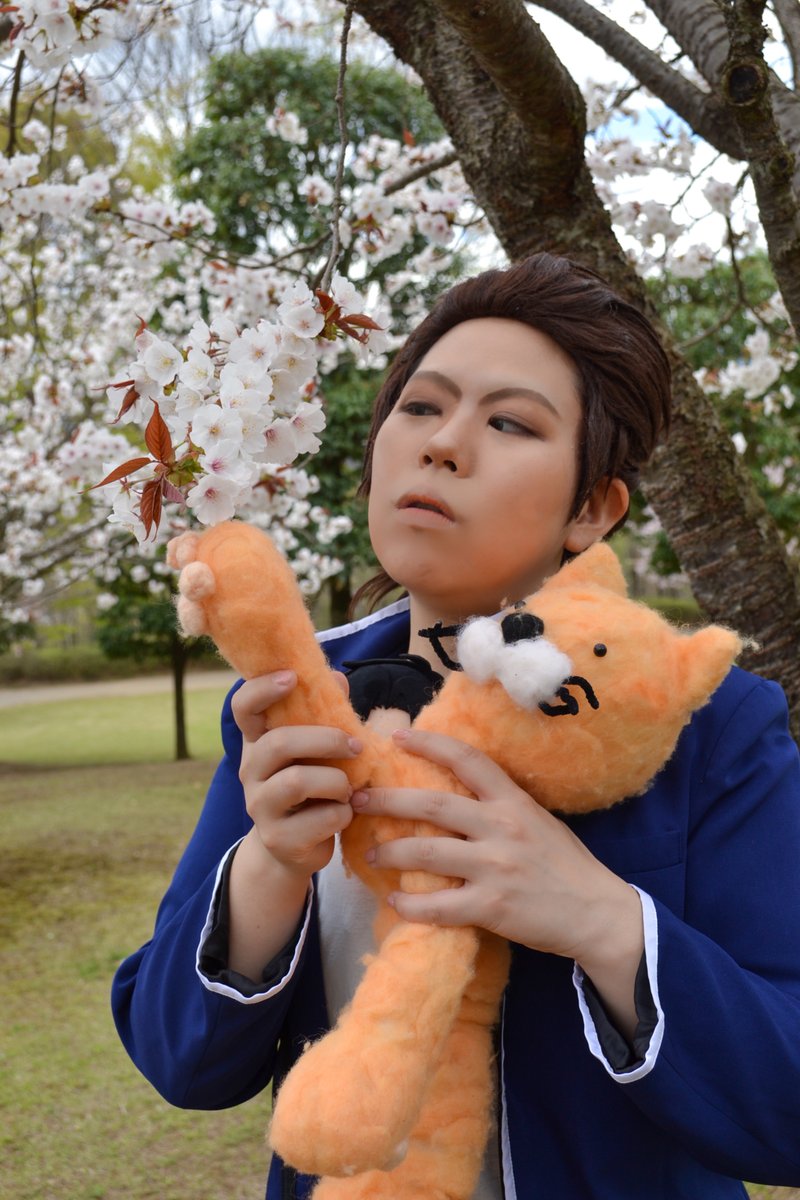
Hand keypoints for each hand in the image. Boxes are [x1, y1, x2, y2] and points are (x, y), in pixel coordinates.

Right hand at [232, 670, 361, 880]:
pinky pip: (322, 818)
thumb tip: (337, 678)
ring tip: (348, 789)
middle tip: (356, 746)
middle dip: (326, 740)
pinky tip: (344, 815)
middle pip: (279, 743)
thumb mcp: (315, 750)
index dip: (262, 689)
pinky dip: (343, 813)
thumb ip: (325, 714)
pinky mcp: (279, 839)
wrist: (294, 847)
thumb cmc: (312, 786)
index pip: (243, 708)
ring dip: (337, 782)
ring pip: (298, 782)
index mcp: (258, 743)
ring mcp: (260, 807)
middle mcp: (250, 772)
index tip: (292, 677)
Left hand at [353, 728, 641, 970]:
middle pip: (431, 806)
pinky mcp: (491, 907)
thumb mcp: (537, 819)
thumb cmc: (565, 864)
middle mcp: (501, 828)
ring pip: (425, 854)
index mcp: (513, 801)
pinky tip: (396, 903)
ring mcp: (495, 868)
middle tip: (357, 799)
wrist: (597, 913)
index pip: (467, 760)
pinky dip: (410, 905)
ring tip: (372, 854)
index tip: (397, 736)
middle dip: (387, 801)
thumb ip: (500, 804)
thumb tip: (455, 788)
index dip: (429, 743)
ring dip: (390, 853)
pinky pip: (437, 905)